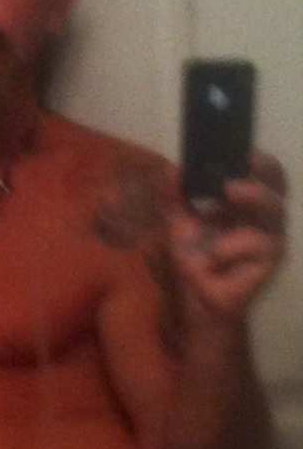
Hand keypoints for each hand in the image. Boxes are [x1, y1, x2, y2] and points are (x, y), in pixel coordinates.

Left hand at [170, 153, 286, 319]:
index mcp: (246, 203)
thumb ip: (175, 197)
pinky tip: (216, 254)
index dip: (262, 162)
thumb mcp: (179, 222)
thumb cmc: (195, 257)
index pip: (265, 175)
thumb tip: (170, 170)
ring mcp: (271, 238)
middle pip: (278, 186)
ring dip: (253, 197)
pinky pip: (260, 244)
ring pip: (275, 210)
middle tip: (239, 163)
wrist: (196, 296)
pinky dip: (234, 245)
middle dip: (264, 172)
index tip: (246, 152)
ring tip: (229, 192)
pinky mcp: (270, 261)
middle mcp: (264, 217)